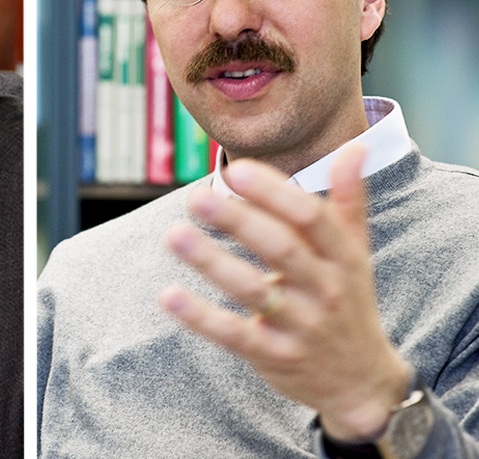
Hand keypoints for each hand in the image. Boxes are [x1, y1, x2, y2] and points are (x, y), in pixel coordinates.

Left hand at [159, 144, 410, 440]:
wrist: (360, 382)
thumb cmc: (348, 301)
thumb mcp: (355, 253)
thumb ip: (349, 200)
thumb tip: (355, 147)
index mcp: (343, 257)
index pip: (312, 218)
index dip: (274, 193)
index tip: (236, 171)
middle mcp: (325, 289)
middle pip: (281, 249)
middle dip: (238, 222)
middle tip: (196, 198)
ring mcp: (300, 326)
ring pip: (252, 290)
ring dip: (211, 261)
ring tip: (173, 235)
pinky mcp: (273, 356)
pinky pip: (233, 335)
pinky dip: (200, 317)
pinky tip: (168, 295)